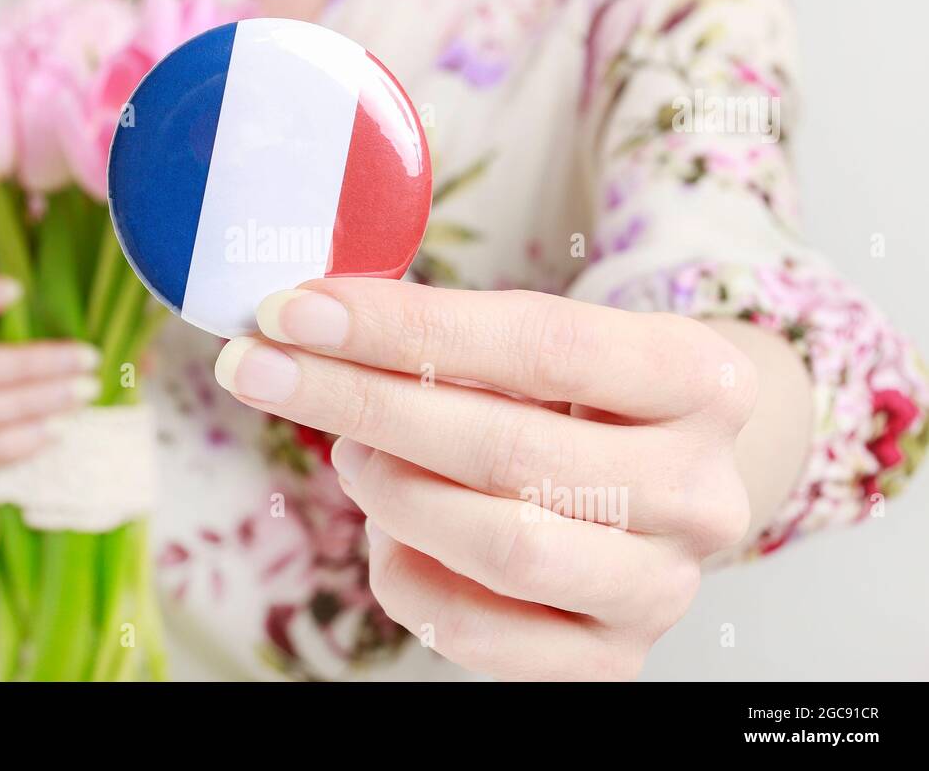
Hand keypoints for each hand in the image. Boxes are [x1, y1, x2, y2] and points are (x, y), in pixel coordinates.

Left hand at [214, 279, 755, 680]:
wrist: (658, 482)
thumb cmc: (576, 401)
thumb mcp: (538, 347)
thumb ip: (446, 340)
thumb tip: (311, 328)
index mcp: (699, 380)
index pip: (540, 344)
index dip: (405, 328)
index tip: (298, 310)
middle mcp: (700, 490)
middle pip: (508, 447)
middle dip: (362, 402)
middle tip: (266, 370)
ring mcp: (663, 584)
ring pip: (499, 543)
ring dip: (390, 490)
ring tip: (351, 453)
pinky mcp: (611, 656)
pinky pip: (478, 631)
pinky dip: (406, 574)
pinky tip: (389, 532)